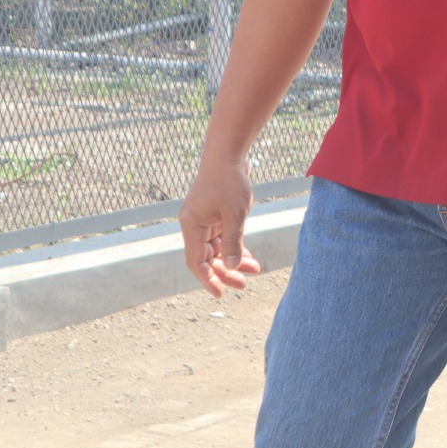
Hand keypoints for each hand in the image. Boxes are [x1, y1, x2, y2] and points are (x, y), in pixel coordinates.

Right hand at [179, 159, 262, 296]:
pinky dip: (235, 247)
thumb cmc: (229, 180)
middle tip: (243, 285)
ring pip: (217, 249)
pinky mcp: (215, 215)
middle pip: (207, 258)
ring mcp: (205, 220)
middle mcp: (195, 225)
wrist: (228, 153)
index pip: (195, 261)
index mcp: (192, 226)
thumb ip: (233, 240)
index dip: (206, 279)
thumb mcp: (234, 213)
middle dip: (224, 272)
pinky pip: (223, 238)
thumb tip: (231, 267)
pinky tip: (249, 257)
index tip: (219, 294)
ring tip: (254, 271)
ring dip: (233, 260)